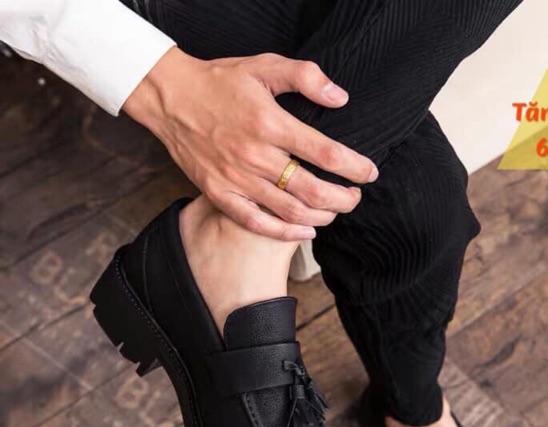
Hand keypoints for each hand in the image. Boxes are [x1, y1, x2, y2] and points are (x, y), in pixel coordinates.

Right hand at [124, 47, 378, 239]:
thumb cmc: (220, 82)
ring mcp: (236, 179)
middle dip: (343, 199)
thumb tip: (340, 98)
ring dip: (321, 216)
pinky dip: (285, 233)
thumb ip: (305, 77)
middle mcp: (255, 156)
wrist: (169, 98)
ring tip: (335, 211)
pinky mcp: (220, 194)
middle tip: (355, 197)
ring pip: (290, 210)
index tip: (369, 172)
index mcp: (269, 123)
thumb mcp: (263, 65)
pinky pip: (257, 222)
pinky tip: (305, 232)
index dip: (354, 167)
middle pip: (312, 190)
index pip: (325, 153)